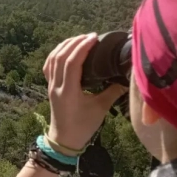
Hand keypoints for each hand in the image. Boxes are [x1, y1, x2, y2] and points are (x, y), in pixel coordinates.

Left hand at [43, 33, 127, 153]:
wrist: (64, 140)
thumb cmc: (83, 126)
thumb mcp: (101, 109)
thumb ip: (113, 91)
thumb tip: (128, 77)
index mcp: (69, 91)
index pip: (72, 63)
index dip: (82, 47)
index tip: (95, 38)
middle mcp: (57, 86)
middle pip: (60, 57)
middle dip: (74, 42)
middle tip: (90, 36)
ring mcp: (51, 86)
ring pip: (52, 59)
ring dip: (64, 46)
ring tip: (79, 38)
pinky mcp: (50, 86)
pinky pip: (49, 66)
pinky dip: (56, 54)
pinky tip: (66, 49)